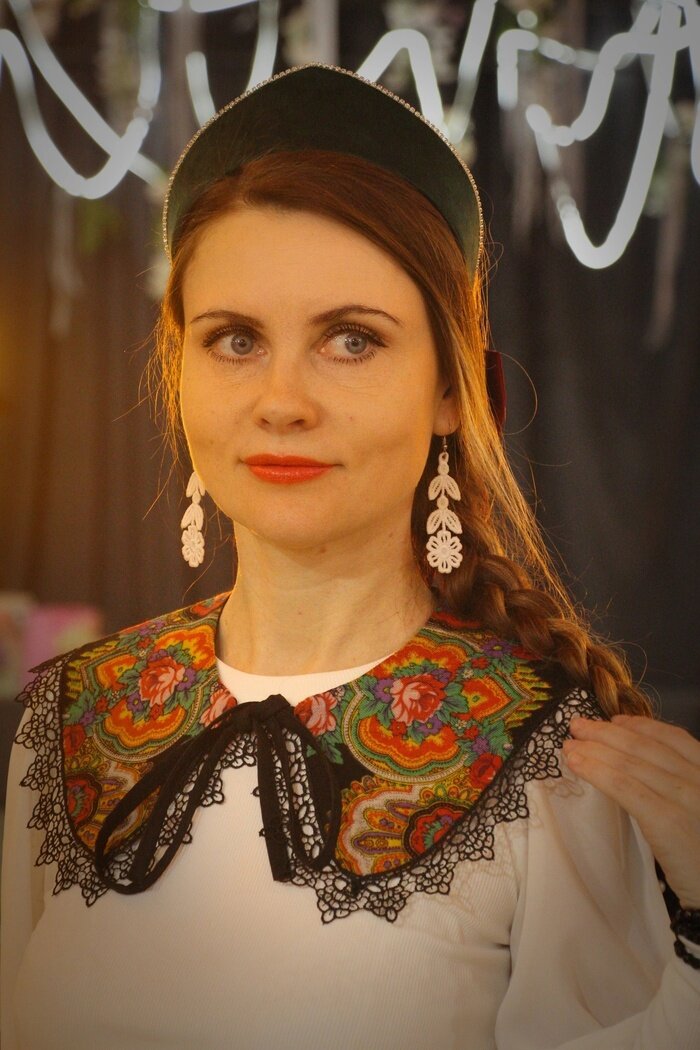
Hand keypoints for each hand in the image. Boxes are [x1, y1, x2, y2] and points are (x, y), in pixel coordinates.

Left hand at [562, 714, 699, 909]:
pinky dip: (598, 772)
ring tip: (569, 745)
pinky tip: (578, 765)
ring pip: (631, 764)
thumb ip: (681, 786)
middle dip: (608, 734)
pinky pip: (625, 787)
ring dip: (595, 750)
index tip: (615, 720)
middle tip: (577, 725)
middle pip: (647, 747)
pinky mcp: (667, 819)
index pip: (675, 739)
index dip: (642, 726)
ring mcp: (686, 797)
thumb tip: (636, 764)